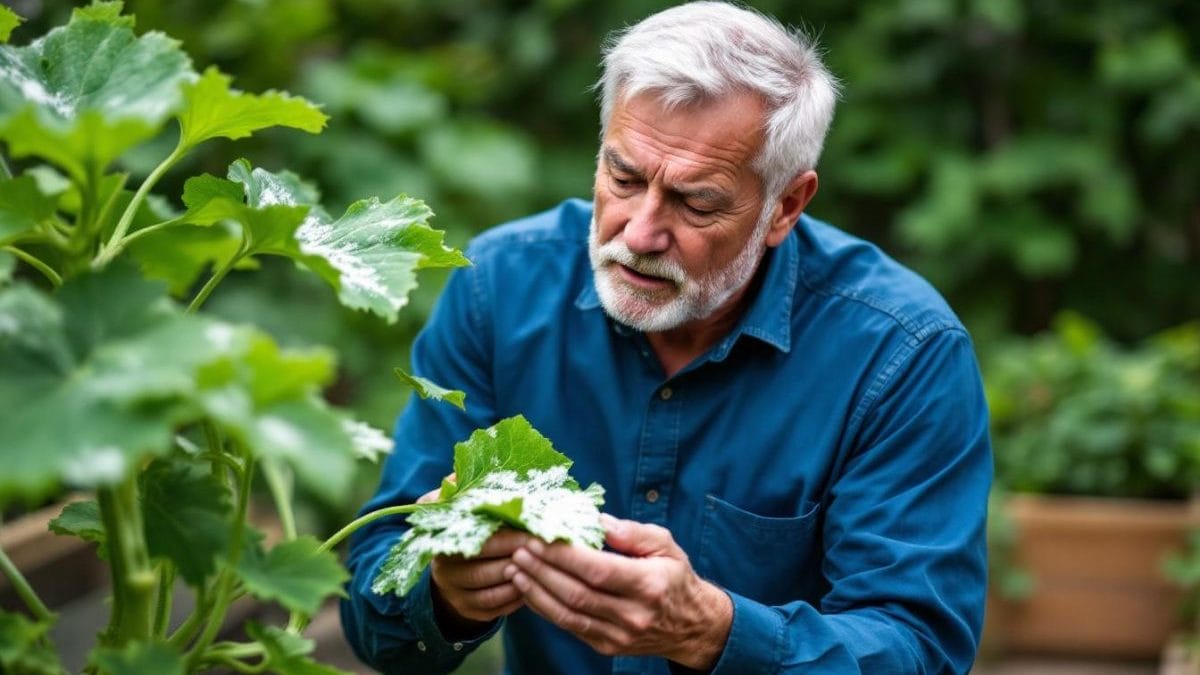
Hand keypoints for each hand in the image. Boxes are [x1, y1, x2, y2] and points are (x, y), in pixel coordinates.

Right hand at [418, 480, 529, 635]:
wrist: (454, 567)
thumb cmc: (468, 526)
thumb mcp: (461, 506)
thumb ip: (462, 489)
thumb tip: (462, 473)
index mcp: (441, 541)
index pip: (476, 542)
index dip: (506, 538)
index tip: (532, 530)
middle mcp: (443, 570)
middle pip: (483, 568)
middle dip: (517, 558)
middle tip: (544, 549)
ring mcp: (455, 594)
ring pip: (490, 592)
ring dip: (519, 580)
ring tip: (543, 567)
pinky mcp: (468, 611)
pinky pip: (495, 609)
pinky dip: (516, 599)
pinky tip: (534, 585)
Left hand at [504, 514, 732, 669]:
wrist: (691, 626)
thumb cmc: (675, 577)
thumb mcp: (665, 544)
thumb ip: (632, 532)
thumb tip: (596, 520)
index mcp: (649, 584)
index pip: (598, 570)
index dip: (565, 555)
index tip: (540, 537)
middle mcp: (633, 614)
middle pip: (577, 593)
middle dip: (542, 570)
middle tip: (519, 549)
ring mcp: (618, 635)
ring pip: (568, 614)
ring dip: (537, 591)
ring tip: (515, 569)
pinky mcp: (607, 647)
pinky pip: (569, 627)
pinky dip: (545, 608)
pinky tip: (529, 590)